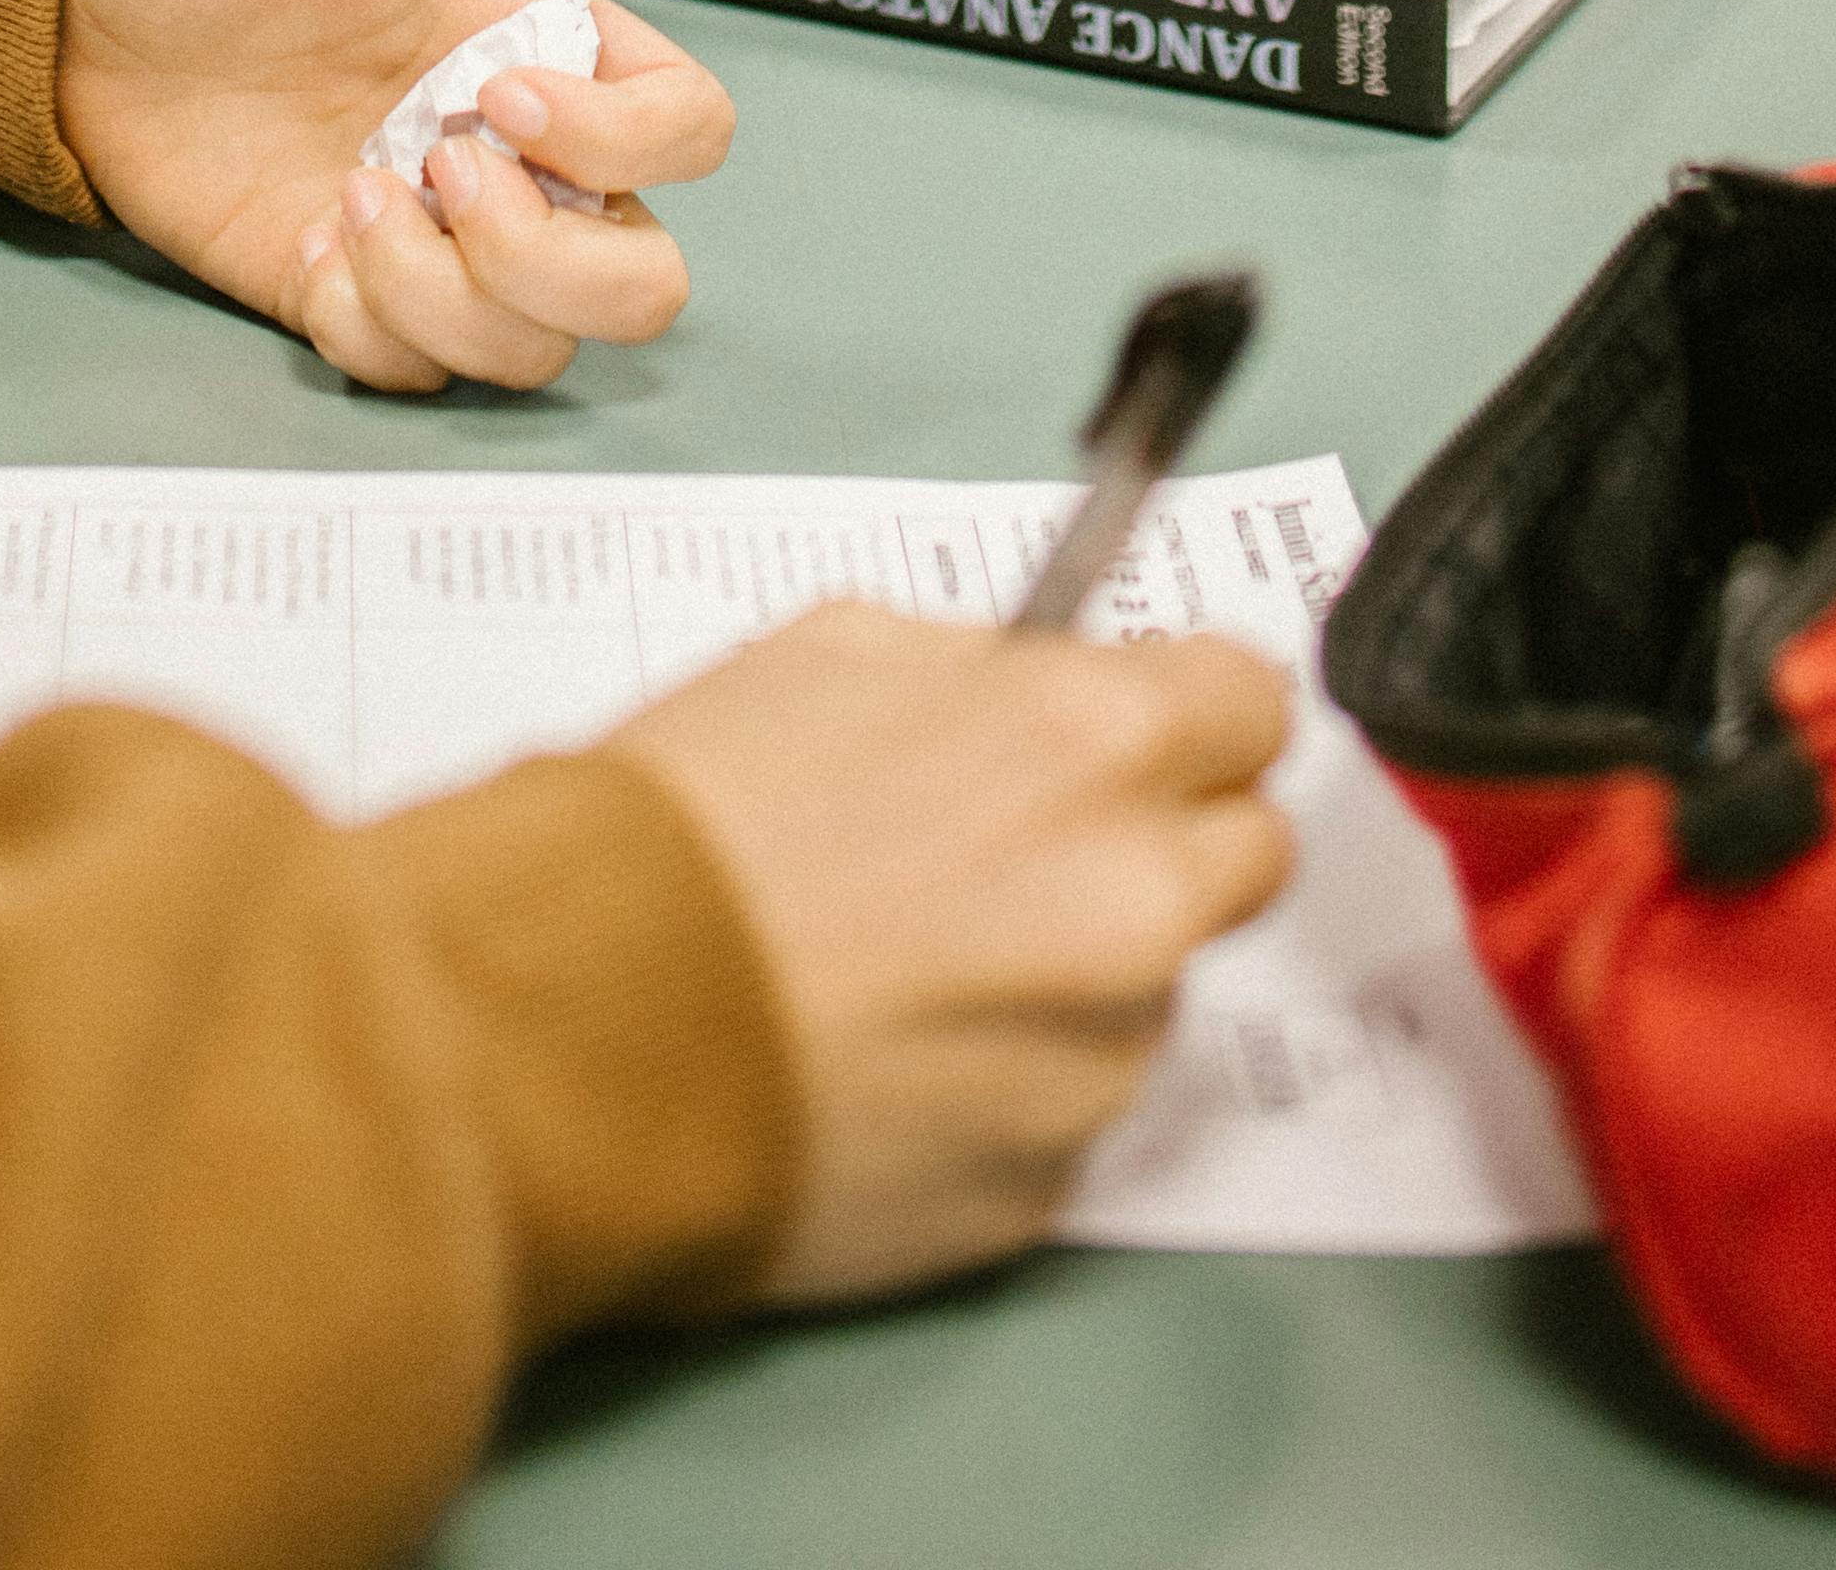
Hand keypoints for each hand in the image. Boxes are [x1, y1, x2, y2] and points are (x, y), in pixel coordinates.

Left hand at [55, 0, 731, 391]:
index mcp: (527, 32)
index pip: (687, 125)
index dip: (629, 139)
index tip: (499, 93)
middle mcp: (501, 149)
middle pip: (642, 278)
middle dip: (557, 262)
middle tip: (438, 173)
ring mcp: (425, 231)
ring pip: (539, 347)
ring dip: (455, 299)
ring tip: (346, 204)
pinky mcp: (339, 288)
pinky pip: (419, 375)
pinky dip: (379, 332)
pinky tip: (309, 240)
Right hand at [619, 604, 1295, 1303]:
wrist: (582, 1018)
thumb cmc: (684, 820)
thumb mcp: (831, 650)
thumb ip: (982, 672)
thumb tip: (1038, 694)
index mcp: (1090, 740)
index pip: (1253, 705)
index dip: (1191, 718)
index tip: (1142, 741)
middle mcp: (1132, 898)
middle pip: (1244, 857)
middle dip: (1161, 846)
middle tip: (1031, 857)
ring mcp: (1100, 1057)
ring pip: (1148, 993)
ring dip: (1072, 975)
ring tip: (911, 969)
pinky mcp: (1047, 1185)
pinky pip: (1066, 1110)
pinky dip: (1004, 1085)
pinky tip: (890, 1060)